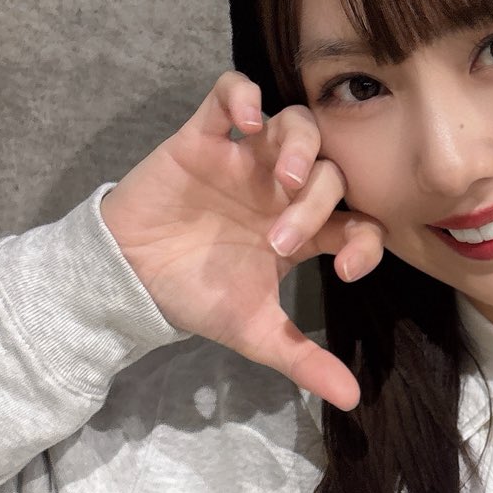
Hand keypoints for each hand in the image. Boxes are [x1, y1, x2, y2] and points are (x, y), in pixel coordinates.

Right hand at [98, 70, 382, 409]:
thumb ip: (304, 360)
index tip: (344, 269)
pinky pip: (231, 92)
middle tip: (286, 236)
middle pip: (332, 170)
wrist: (128, 278)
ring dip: (301, 145)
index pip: (358, 220)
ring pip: (296, 124)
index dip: (365, 239)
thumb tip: (352, 400)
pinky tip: (247, 123)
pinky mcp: (204, 137)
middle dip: (319, 200)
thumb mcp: (255, 332)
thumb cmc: (195, 297)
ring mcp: (246, 158)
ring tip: (282, 177)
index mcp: (305, 229)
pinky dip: (245, 96)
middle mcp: (282, 188)